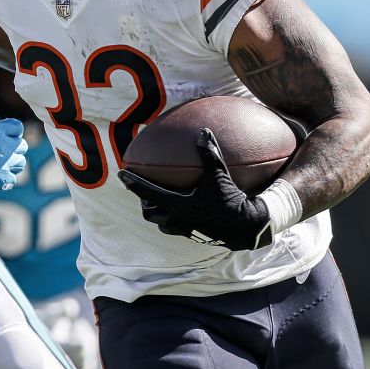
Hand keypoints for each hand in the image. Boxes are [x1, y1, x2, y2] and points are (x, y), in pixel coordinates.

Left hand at [117, 128, 271, 250]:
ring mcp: (185, 231)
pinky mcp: (196, 236)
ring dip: (158, 212)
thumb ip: (209, 153)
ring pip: (162, 223)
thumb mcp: (219, 175)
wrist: (247, 228)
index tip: (122, 174)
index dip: (133, 183)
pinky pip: (177, 228)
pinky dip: (175, 218)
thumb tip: (203, 131)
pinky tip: (186, 210)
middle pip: (149, 212)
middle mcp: (176, 220)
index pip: (147, 192)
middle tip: (143, 191)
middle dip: (144, 201)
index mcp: (176, 205)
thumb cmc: (232, 200)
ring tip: (161, 202)